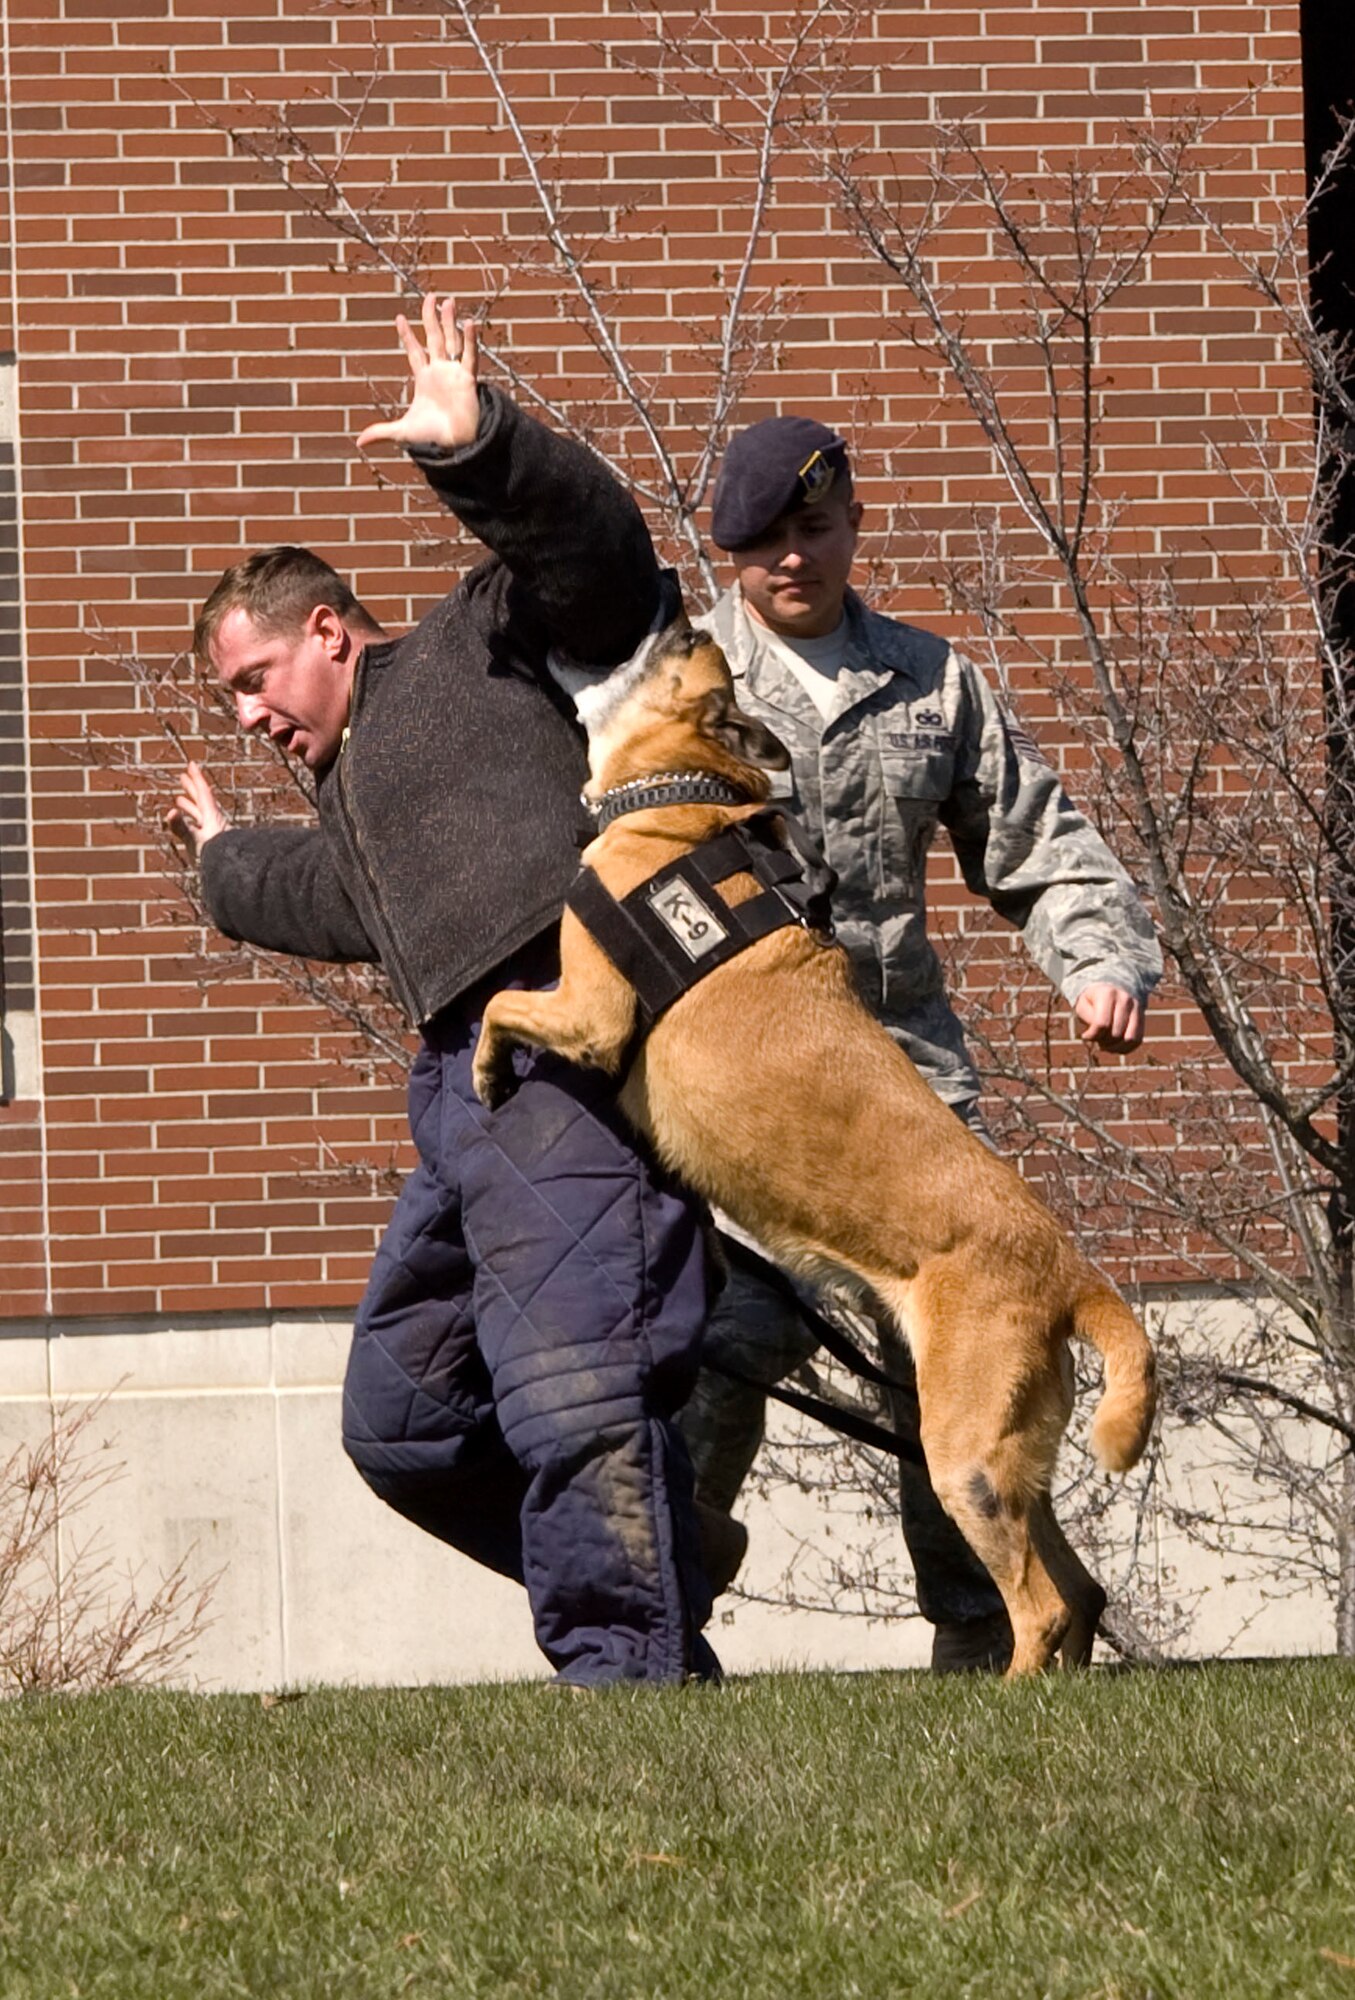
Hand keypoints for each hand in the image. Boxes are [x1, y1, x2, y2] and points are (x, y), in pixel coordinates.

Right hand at [167, 760, 228, 857]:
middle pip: (202, 800)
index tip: (192, 764)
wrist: (234, 871)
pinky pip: (202, 827)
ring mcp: (215, 833)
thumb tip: (171, 812)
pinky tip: (190, 825)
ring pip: (201, 814)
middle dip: (192, 788)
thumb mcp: (195, 841)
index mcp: (212, 817)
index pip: (203, 793)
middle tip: (183, 777)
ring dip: (191, 805)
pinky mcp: (214, 843)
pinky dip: (193, 822)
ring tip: (180, 800)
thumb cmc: (216, 857)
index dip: (197, 778)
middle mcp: (215, 822)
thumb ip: (181, 827)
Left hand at [356, 293, 481, 454]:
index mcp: (425, 379)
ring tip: (448, 301)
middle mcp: (440, 371)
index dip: (407, 335)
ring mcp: (454, 373)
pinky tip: (469, 323)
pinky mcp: (468, 379)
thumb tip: (358, 442)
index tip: (399, 317)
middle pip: (434, 338)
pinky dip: (470, 340)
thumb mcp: (403, 432)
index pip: (414, 352)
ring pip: (451, 341)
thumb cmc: (433, 438)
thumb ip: (382, 432)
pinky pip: (469, 356)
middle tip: (431, 296)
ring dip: (449, 321)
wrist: (456, 445)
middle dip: (431, 318)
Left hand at [1074, 983, 1144, 1054]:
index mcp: (1108, 994)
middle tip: (1096, 1039)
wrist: (1111, 988)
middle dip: (1103, 1042)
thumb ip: (1087, 1018)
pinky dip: (1125, 1048)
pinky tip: (1114, 1046)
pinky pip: (1137, 1040)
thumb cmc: (1093, 1000)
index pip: (1102, 1023)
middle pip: (1116, 1033)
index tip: (1085, 1036)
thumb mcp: (1083, 1005)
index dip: (1093, 1036)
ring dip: (1115, 1048)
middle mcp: (1125, 999)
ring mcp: (1137, 1008)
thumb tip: (1095, 1034)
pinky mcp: (1142, 1017)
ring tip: (1105, 1045)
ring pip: (1130, 1039)